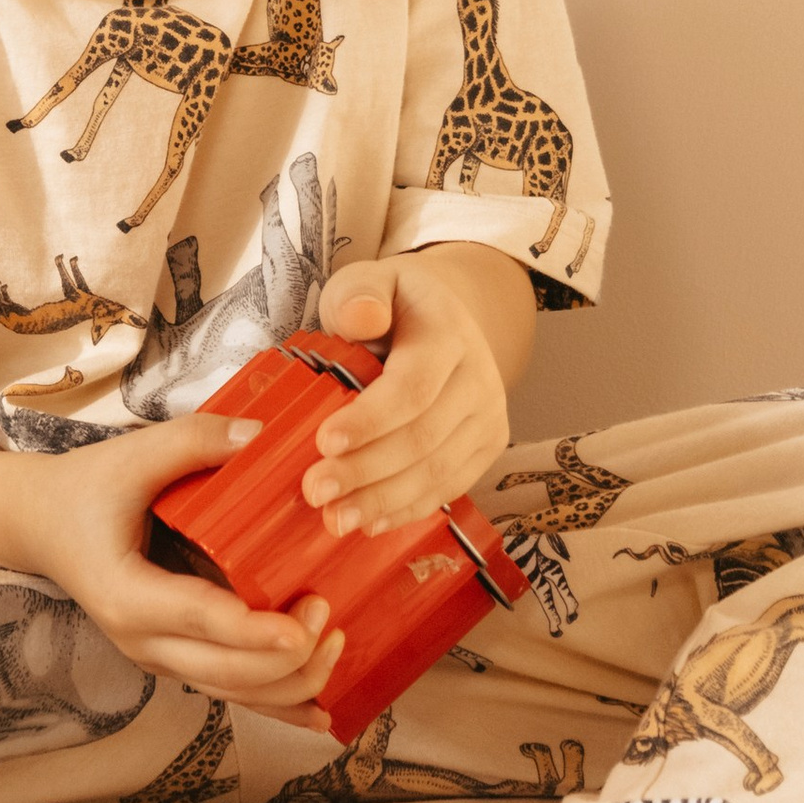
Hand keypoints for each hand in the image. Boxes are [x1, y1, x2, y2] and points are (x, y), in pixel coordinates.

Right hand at [11, 416, 345, 721]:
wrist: (42, 527)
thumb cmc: (85, 490)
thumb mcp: (131, 456)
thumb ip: (194, 441)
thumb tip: (262, 436)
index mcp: (127, 593)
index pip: (199, 618)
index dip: (254, 630)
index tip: (303, 626)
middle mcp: (143, 640)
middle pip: (225, 674)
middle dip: (286, 658)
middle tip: (328, 616)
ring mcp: (160, 657)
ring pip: (234, 695)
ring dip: (291, 684)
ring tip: (336, 643)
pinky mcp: (176, 660)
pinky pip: (232, 694)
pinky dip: (279, 705)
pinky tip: (323, 712)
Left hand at [302, 254, 513, 535]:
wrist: (450, 318)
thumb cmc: (395, 304)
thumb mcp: (371, 280)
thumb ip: (359, 293)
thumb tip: (361, 316)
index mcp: (449, 334)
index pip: (414, 386)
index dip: (371, 419)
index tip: (324, 441)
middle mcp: (479, 380)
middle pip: (424, 437)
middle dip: (367, 470)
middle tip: (316, 490)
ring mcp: (488, 419)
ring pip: (438, 471)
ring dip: (384, 500)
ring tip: (335, 519)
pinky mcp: (485, 449)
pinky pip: (448, 487)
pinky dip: (407, 509)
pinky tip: (370, 522)